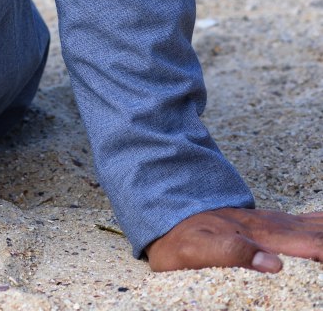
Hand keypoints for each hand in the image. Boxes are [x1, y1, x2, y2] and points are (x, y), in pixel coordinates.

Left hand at [146, 207, 322, 271]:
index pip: (313, 249)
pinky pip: (311, 223)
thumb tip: (274, 265)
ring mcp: (277, 224)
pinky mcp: (275, 225)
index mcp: (265, 239)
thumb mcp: (198, 250)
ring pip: (319, 227)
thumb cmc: (183, 239)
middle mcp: (277, 229)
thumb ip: (233, 253)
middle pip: (321, 236)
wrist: (170, 212)